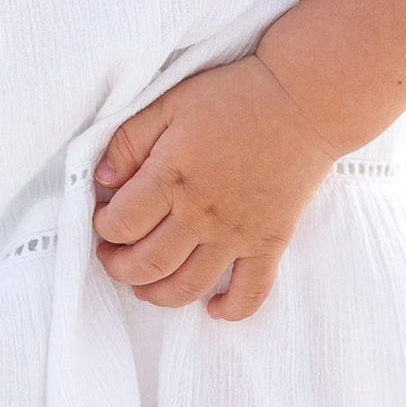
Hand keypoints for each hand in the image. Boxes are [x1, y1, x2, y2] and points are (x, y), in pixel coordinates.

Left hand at [89, 52, 336, 320]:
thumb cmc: (235, 95)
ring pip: (187, 287)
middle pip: (146, 265)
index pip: (120, 225)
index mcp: (170, 178)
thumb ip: (129, 141)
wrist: (304, 100)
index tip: (104, 217)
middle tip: (113, 256)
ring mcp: (236, 235)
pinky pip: (250, 293)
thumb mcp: (170, 103)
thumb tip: (101, 180)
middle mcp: (200, 215)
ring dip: (156, 294)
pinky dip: (229, 310)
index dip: (102, 227)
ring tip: (144, 284)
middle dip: (119, 267)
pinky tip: (212, 308)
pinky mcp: (270, 243)